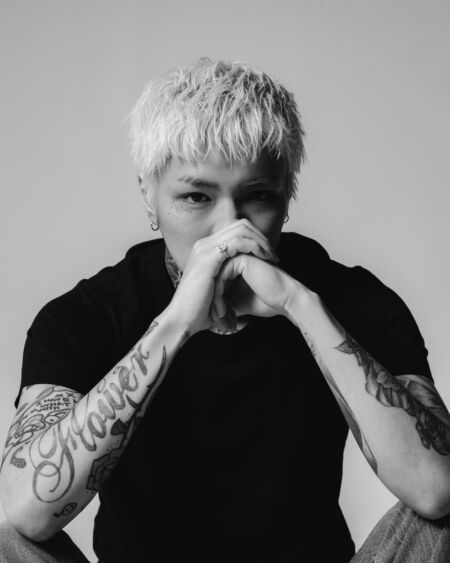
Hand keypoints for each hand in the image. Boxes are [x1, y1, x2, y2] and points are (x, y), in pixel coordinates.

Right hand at [165, 219, 278, 334]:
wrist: (183, 319)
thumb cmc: (199, 309)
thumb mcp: (215, 286)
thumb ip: (226, 276)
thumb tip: (241, 278)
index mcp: (205, 249)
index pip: (235, 229)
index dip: (254, 238)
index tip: (267, 255)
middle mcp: (204, 244)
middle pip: (240, 224)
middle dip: (260, 237)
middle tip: (273, 255)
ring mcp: (205, 248)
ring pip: (241, 230)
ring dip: (260, 242)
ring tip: (271, 257)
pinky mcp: (209, 257)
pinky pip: (238, 242)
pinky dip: (254, 247)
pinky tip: (263, 259)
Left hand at [214, 253, 302, 321]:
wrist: (285, 300)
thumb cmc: (267, 302)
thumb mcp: (240, 302)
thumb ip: (226, 300)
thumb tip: (209, 311)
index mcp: (235, 266)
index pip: (216, 284)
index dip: (214, 304)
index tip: (215, 323)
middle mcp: (235, 259)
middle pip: (213, 282)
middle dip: (212, 305)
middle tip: (214, 324)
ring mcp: (237, 256)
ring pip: (215, 280)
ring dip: (214, 303)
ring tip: (218, 320)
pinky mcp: (240, 259)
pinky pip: (221, 278)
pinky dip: (220, 297)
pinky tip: (223, 312)